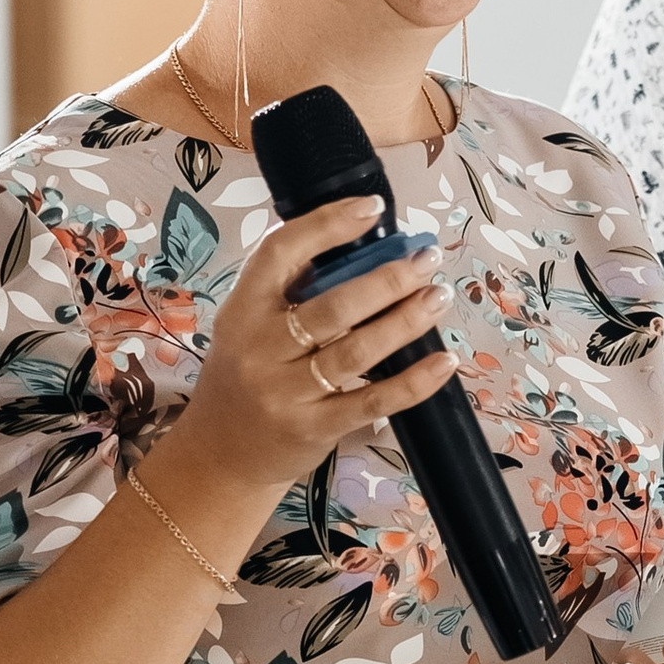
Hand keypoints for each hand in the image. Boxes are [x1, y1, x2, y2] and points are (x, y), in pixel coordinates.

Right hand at [163, 198, 458, 502]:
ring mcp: (286, 393)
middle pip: (332, 306)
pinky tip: (443, 361)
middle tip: (427, 258)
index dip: (327, 226)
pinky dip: (413, 381)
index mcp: (243, 310)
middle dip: (388, 278)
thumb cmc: (245, 377)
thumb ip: (288, 289)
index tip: (373, 209)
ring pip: (357, 350)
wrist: (220, 454)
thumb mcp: (247, 325)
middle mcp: (260, 349)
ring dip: (406, 320)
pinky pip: (373, 401)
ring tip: (438, 296)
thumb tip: (358, 242)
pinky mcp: (314, 429)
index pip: (280, 253)